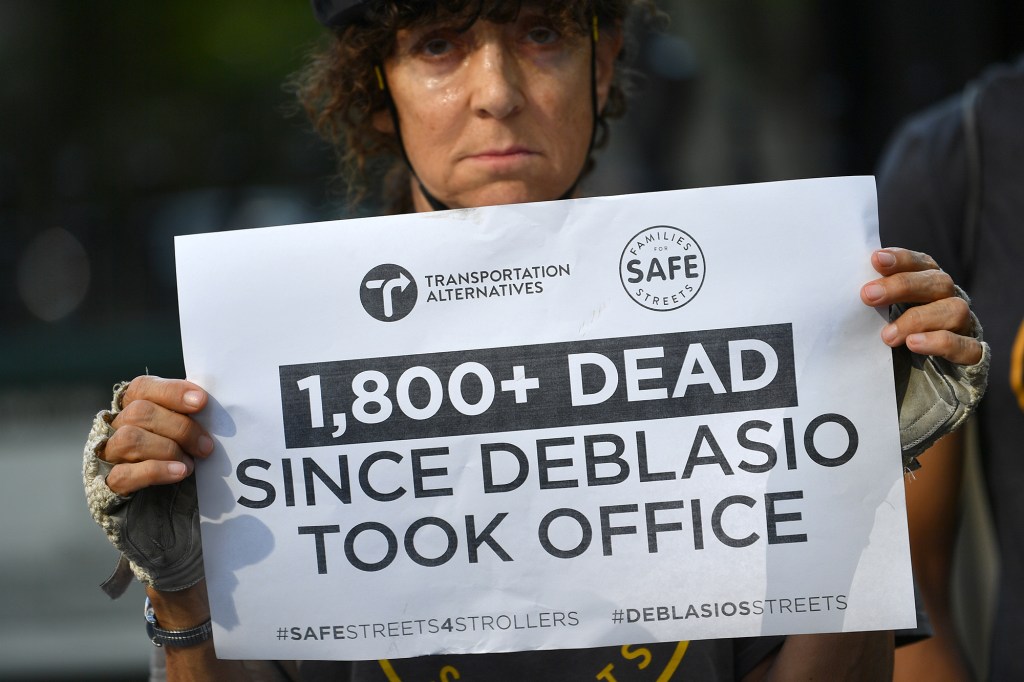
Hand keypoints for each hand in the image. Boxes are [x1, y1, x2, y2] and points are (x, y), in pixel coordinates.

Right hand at [103, 376, 214, 494]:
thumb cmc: (171, 444)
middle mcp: (116, 424)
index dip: (172, 391)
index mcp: (132, 403)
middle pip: (140, 413)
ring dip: (168, 450)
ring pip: (130, 439)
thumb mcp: (178, 423)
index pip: (143, 387)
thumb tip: (205, 404)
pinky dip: (157, 471)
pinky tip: (179, 472)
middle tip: (206, 445)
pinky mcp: (110, 480)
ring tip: (190, 463)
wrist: (151, 492)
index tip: (201, 401)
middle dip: (180, 428)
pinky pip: (125, 474)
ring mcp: (110, 452)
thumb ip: (187, 412)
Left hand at [861, 248, 981, 365]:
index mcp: (930, 283)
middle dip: (903, 286)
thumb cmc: (898, 335)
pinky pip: (966, 346)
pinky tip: (914, 343)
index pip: (921, 264)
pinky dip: (939, 343)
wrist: (926, 378)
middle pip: (937, 282)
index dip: (901, 259)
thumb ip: (877, 300)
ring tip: (888, 335)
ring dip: (918, 319)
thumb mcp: (885, 314)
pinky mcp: (971, 353)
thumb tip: (850, 291)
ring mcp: (964, 325)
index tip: (876, 259)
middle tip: (869, 296)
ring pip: (953, 311)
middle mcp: (950, 299)